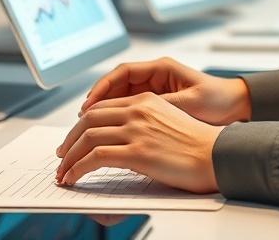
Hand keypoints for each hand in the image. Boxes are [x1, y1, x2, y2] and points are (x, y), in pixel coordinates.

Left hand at [56, 92, 222, 192]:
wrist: (216, 154)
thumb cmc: (198, 144)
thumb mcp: (168, 121)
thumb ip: (145, 122)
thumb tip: (124, 138)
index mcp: (146, 100)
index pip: (102, 107)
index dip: (83, 123)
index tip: (74, 138)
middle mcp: (138, 110)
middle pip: (89, 119)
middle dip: (70, 139)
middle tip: (62, 155)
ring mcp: (136, 130)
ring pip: (87, 138)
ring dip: (69, 157)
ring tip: (64, 172)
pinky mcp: (136, 152)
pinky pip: (94, 157)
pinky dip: (77, 168)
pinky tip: (74, 177)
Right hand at [80, 56, 250, 124]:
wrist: (235, 106)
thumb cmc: (217, 99)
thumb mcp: (190, 103)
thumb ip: (164, 106)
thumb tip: (137, 114)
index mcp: (162, 68)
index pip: (122, 72)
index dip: (102, 88)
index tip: (89, 104)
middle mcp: (155, 75)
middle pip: (116, 85)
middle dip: (97, 101)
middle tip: (81, 120)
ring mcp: (155, 89)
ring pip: (120, 97)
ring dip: (104, 110)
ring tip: (88, 128)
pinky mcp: (157, 102)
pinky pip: (130, 107)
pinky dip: (117, 118)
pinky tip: (108, 133)